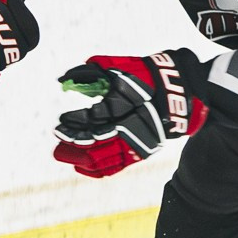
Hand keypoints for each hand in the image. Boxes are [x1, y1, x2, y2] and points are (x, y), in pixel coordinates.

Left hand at [52, 52, 207, 176]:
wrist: (179, 92)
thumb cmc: (147, 77)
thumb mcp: (121, 68)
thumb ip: (94, 71)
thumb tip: (66, 78)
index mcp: (123, 106)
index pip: (92, 118)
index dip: (75, 121)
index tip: (62, 120)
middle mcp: (128, 128)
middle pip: (94, 142)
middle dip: (72, 142)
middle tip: (58, 138)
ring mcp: (135, 143)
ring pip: (102, 159)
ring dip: (80, 158)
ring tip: (62, 154)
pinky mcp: (140, 153)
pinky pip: (115, 167)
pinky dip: (97, 169)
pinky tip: (82, 167)